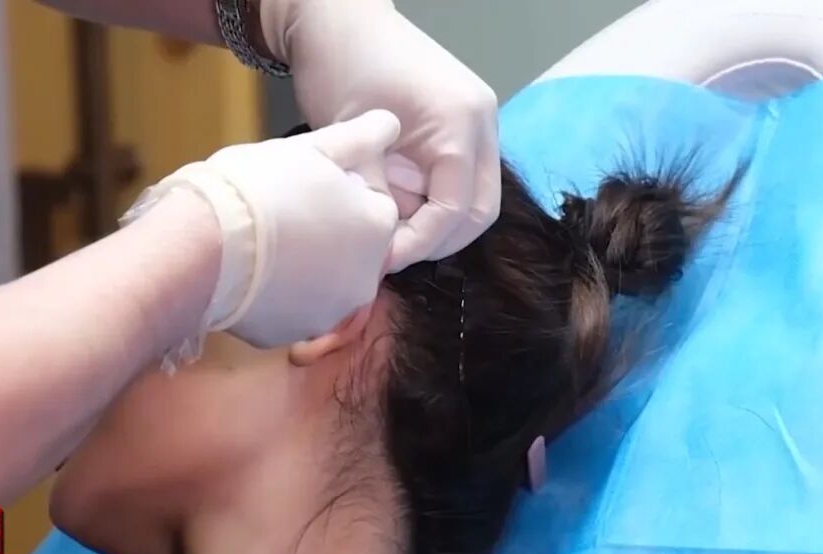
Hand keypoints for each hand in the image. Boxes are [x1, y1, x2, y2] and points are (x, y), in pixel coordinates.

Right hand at [126, 110, 400, 349]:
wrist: (199, 248)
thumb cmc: (257, 189)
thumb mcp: (311, 147)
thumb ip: (359, 137)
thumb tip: (390, 123)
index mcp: (377, 227)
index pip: (373, 202)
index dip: (340, 189)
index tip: (305, 184)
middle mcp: (365, 277)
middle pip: (352, 246)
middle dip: (326, 230)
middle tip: (282, 210)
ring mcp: (329, 312)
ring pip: (323, 280)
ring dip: (303, 264)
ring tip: (262, 241)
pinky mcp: (292, 334)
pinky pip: (291, 308)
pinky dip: (277, 293)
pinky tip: (250, 272)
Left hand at [259, 0, 501, 271]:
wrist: (340, 19)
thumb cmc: (341, 65)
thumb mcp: (354, 140)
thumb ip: (376, 193)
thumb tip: (386, 244)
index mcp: (459, 122)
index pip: (455, 208)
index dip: (421, 242)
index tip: (384, 260)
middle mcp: (482, 122)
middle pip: (479, 210)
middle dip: (438, 240)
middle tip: (392, 255)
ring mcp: (478, 122)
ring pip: (473, 198)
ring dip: (437, 223)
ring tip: (392, 233)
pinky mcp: (463, 125)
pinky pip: (460, 178)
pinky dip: (433, 200)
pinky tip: (398, 208)